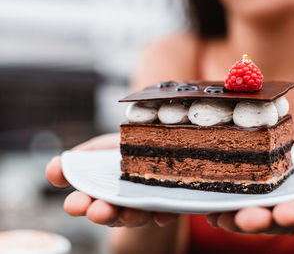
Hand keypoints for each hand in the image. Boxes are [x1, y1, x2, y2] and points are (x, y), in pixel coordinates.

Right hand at [46, 133, 177, 227]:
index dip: (78, 204)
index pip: (84, 202)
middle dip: (102, 214)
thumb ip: (77, 161)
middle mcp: (119, 205)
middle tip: (97, 212)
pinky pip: (167, 213)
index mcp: (99, 192)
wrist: (155, 150)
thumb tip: (53, 169)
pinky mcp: (166, 206)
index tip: (73, 204)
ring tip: (128, 213)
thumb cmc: (122, 151)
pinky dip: (164, 215)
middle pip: (110, 214)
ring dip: (132, 216)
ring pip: (137, 216)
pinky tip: (162, 214)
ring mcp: (143, 207)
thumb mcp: (98, 151)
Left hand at [206, 136, 293, 234]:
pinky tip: (209, 208)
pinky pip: (239, 206)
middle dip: (259, 221)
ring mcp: (274, 206)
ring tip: (218, 216)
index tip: (284, 213)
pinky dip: (224, 209)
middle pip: (276, 220)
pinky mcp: (257, 198)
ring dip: (235, 218)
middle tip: (242, 219)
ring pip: (254, 216)